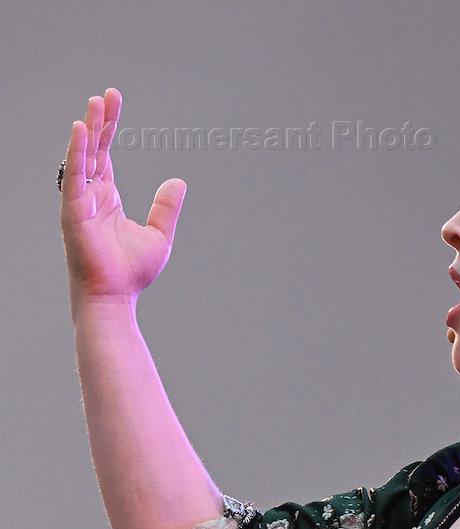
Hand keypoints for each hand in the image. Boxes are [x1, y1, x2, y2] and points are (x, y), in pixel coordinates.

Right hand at [60, 89, 187, 301]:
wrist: (115, 296)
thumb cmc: (130, 272)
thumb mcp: (158, 235)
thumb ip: (166, 207)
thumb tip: (179, 181)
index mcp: (107, 197)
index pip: (105, 153)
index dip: (109, 127)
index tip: (114, 101)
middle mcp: (90, 195)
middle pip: (93, 148)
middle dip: (100, 120)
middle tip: (106, 94)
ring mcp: (80, 201)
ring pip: (82, 157)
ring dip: (89, 129)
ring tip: (95, 104)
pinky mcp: (73, 211)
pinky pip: (75, 175)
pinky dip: (77, 151)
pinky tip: (82, 129)